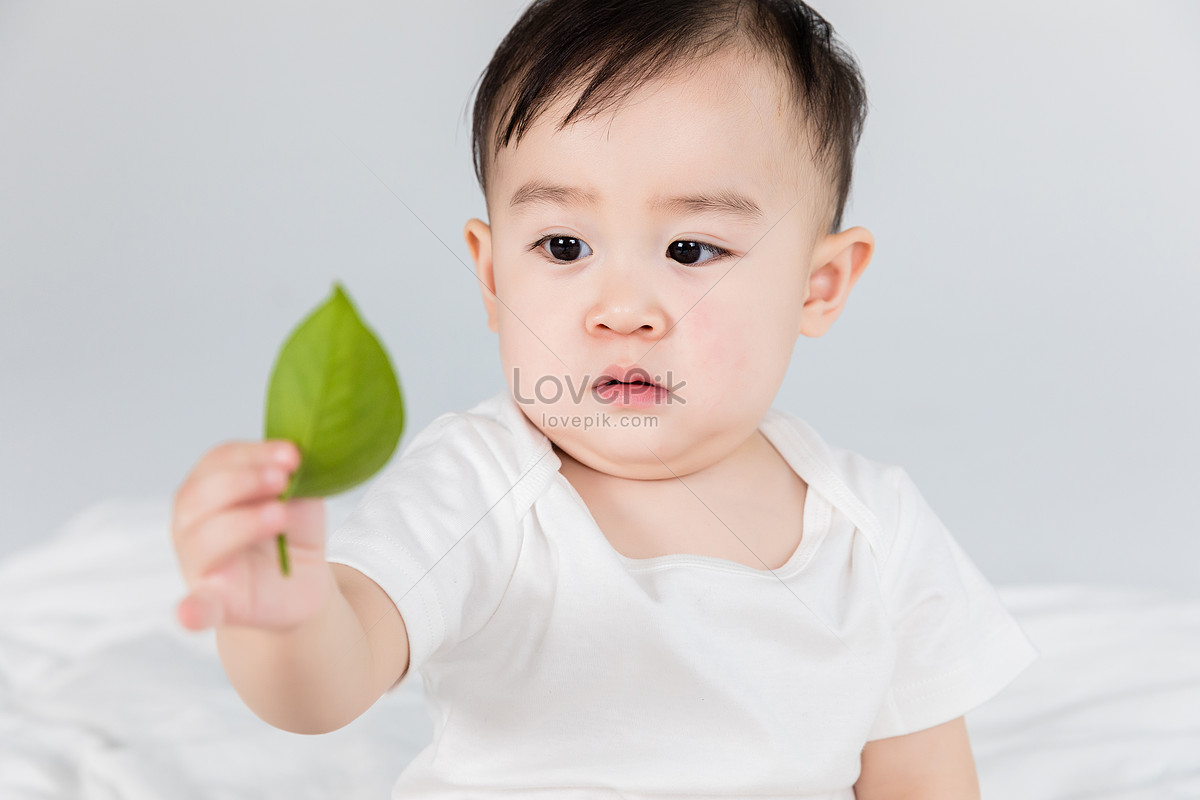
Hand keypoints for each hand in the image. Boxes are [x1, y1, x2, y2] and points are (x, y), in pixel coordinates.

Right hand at [171, 440, 329, 631]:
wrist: (302, 584)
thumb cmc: (292, 533)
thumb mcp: (300, 499)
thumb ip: (293, 481)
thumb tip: (292, 462)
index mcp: (211, 490)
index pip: (217, 461)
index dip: (251, 454)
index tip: (291, 454)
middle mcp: (194, 525)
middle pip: (197, 497)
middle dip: (243, 481)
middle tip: (283, 479)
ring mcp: (200, 566)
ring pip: (200, 540)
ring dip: (242, 522)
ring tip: (280, 514)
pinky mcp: (216, 605)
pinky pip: (197, 607)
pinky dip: (192, 609)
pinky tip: (189, 613)